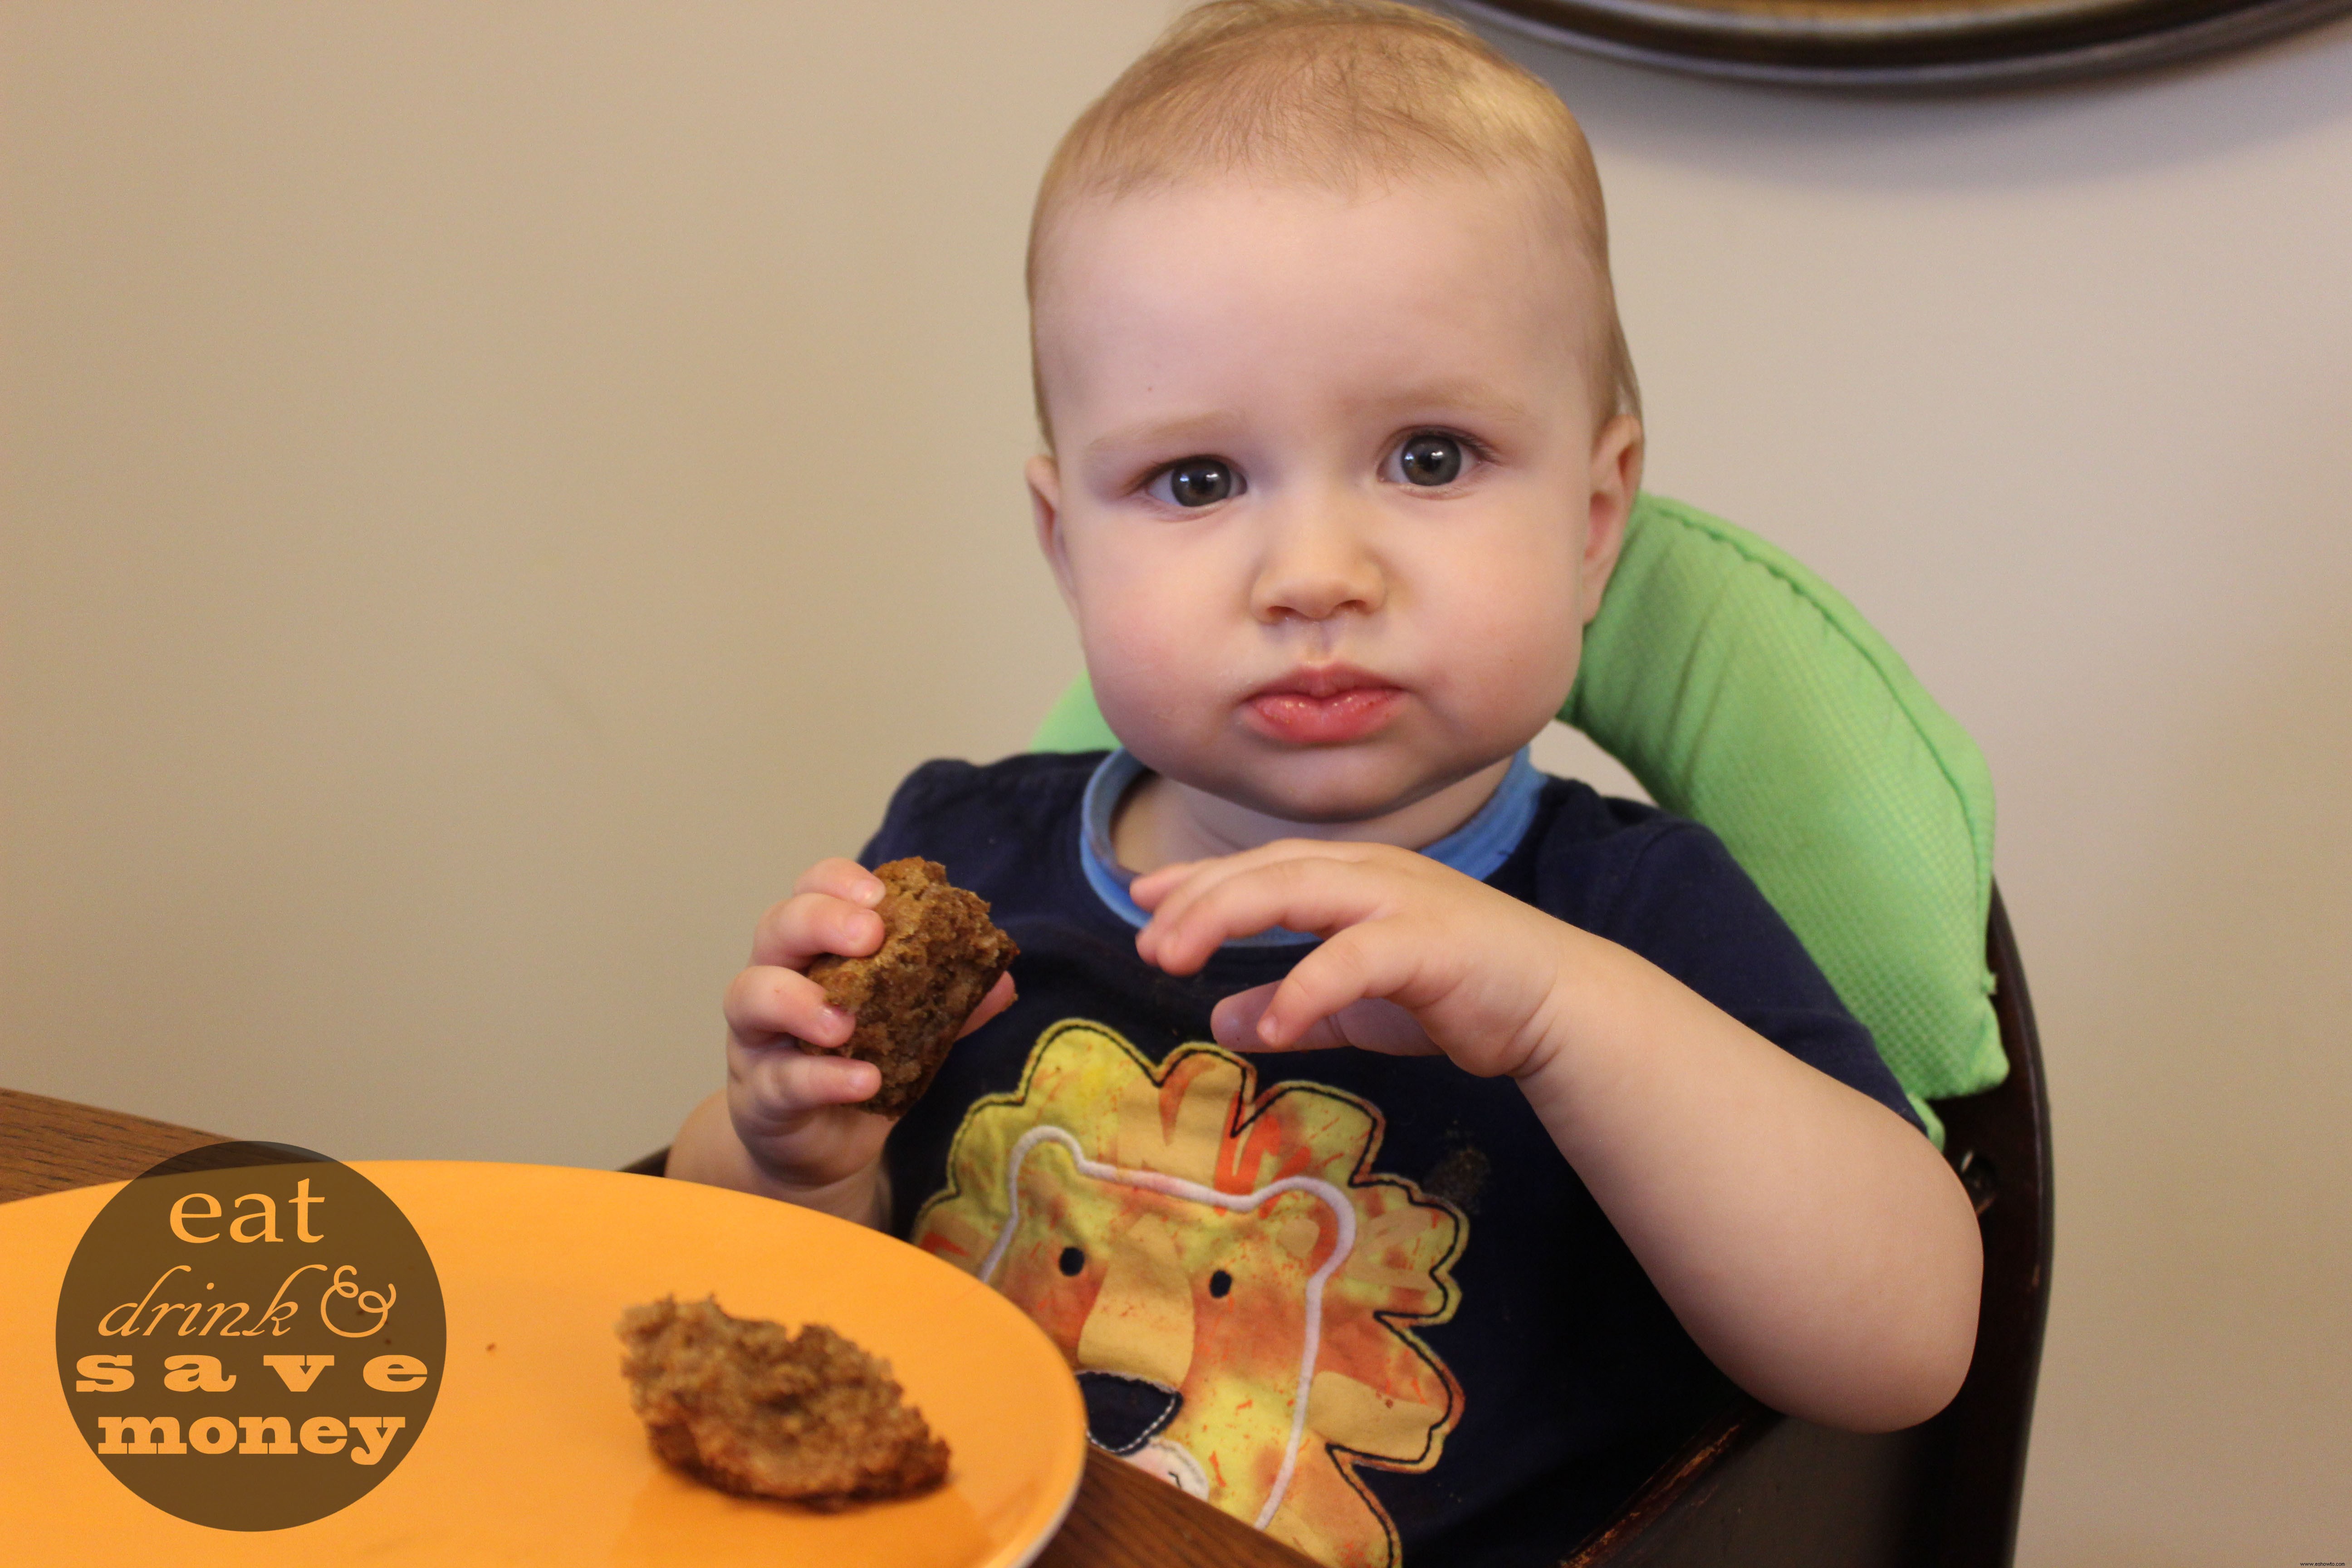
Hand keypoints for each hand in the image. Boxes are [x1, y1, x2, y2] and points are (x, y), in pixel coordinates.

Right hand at [701, 858, 1014, 1210]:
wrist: (820, 1145)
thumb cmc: (860, 1064)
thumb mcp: (908, 1030)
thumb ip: (948, 1005)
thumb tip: (1002, 981)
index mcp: (815, 950)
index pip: (812, 891)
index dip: (837, 882)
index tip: (879, 895)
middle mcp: (775, 978)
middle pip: (776, 926)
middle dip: (819, 921)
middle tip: (869, 936)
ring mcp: (757, 1036)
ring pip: (750, 995)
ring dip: (799, 1002)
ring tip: (845, 1023)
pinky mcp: (759, 1092)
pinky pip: (781, 1079)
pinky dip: (822, 1078)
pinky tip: (864, 1080)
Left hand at [1130, 840, 1571, 1080]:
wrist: (1555, 1004)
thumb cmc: (1457, 993)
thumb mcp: (1356, 1006)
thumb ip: (1292, 1008)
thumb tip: (1220, 1019)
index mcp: (1353, 876)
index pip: (1262, 866)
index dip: (1198, 879)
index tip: (1141, 898)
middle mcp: (1372, 874)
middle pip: (1268, 870)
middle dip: (1198, 901)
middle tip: (1146, 944)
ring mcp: (1402, 901)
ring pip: (1299, 889)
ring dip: (1227, 918)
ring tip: (1173, 960)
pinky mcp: (1431, 944)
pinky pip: (1355, 958)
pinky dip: (1308, 987)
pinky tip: (1274, 1026)